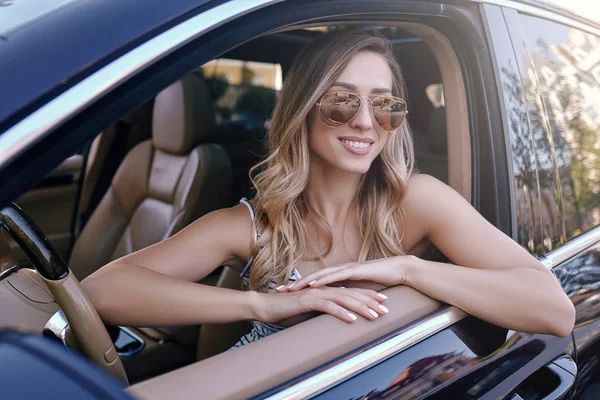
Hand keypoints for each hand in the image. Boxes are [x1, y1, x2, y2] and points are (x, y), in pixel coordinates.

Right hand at [254, 286, 388, 323]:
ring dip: (361, 307)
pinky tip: (352, 319)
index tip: (383, 303)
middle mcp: (323, 289)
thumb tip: (336, 320)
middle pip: (352, 294)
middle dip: (370, 301)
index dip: (368, 296)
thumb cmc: (286, 310)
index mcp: (325, 291)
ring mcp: (316, 293)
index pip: (351, 292)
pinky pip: (328, 306)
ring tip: (375, 315)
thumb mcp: (309, 312)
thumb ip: (323, 312)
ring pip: (344, 299)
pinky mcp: (307, 300)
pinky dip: (341, 312)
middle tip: (386, 309)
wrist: (265, 306)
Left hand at [279, 256, 412, 292]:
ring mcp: (347, 269)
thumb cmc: (382, 283)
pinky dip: (323, 280)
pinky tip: (312, 285)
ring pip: (321, 275)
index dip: (301, 287)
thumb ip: (349, 299)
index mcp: (340, 276)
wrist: (399, 270)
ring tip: (290, 289)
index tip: (286, 294)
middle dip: (296, 284)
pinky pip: (336, 276)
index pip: (317, 282)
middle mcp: (340, 270)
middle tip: (279, 291)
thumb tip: (340, 311)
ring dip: (304, 282)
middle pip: (313, 277)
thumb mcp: (361, 294)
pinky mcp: (355, 271)